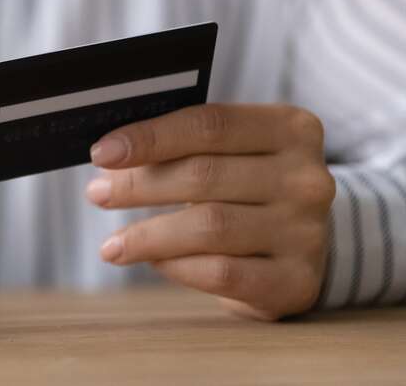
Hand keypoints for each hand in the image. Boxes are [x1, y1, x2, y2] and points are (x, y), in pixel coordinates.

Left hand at [85, 104, 334, 319]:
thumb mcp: (232, 153)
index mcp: (290, 129)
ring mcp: (306, 231)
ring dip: (148, 235)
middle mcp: (306, 177)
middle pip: (204, 175)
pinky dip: (177, 266)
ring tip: (112, 244)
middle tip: (98, 193)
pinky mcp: (296, 280)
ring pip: (209, 226)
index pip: (209, 124)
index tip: (103, 153)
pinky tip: (153, 261)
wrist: (307, 245)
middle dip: (140, 185)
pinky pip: (221, 272)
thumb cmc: (250, 187)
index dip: (150, 137)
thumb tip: (111, 156)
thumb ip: (184, 145)